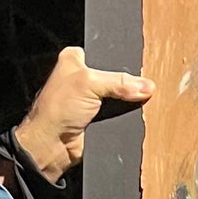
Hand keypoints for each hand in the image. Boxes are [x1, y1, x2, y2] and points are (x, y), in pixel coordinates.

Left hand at [11, 45, 152, 181]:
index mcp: (74, 59)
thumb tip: (145, 85)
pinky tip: (129, 115)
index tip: (139, 67)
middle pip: (115, 75)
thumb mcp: (89, 83)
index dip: (122, 60)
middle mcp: (81, 77)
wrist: (52, 146)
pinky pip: (117, 113)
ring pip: (118, 96)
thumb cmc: (56, 110)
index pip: (106, 53)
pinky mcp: (97, 118)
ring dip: (125, 101)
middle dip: (126, 82)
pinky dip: (123, 116)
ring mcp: (89, 99)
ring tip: (135, 100)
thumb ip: (119, 81)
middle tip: (138, 86)